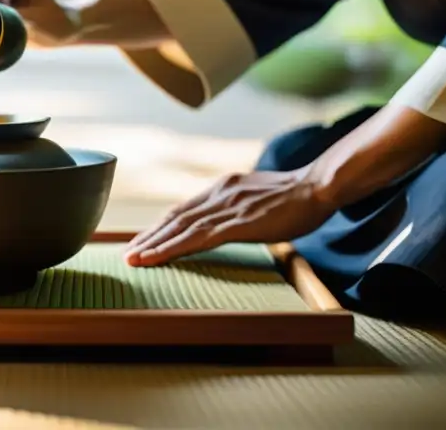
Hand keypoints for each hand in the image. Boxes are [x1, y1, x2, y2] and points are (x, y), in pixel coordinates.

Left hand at [122, 168, 335, 266]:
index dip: (160, 227)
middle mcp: (218, 195)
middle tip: (128, 253)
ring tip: (134, 258)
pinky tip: (159, 257)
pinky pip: (199, 238)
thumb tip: (226, 221)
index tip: (143, 241)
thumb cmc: (295, 197)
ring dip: (154, 245)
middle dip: (149, 237)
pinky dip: (174, 248)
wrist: (317, 186)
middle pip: (174, 218)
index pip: (183, 211)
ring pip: (181, 229)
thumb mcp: (256, 197)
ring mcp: (227, 208)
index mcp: (221, 189)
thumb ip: (237, 207)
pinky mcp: (239, 223)